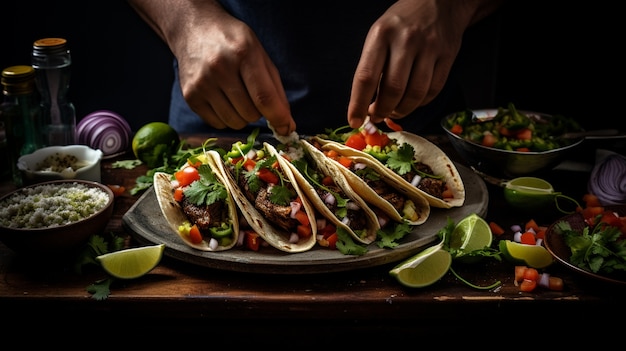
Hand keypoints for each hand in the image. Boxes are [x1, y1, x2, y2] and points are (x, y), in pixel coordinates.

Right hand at [172, 9, 295, 134]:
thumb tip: (286, 124)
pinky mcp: (190, 95)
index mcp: (243, 53)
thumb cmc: (234, 44)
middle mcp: (220, 68)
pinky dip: (225, 118)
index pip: (264, 97)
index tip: (286, 129)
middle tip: (251, 95)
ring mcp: (202, 83)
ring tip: (236, 96)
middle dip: (258, 112)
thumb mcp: (260, 55)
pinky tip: (222, 99)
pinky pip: (217, 124)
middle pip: (250, 114)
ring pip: (234, 122)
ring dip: (242, 116)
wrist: (195, 30)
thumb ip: (275, 90)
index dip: (278, 117)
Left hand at [347, 0, 475, 127]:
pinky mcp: (447, 56)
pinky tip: (411, 101)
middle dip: (382, 111)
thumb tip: (364, 104)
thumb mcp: (379, 34)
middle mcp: (406, 40)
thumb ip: (372, 65)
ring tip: (393, 111)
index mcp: (381, 34)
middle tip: (376, 116)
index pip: (366, 77)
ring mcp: (429, 47)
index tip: (354, 120)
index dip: (358, 104)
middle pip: (392, 90)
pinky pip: (433, 91)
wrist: (440, 1)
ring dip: (401, 110)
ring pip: (415, 94)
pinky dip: (420, 103)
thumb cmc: (402, 22)